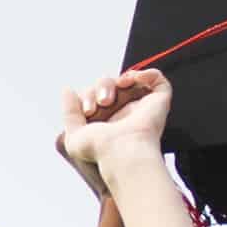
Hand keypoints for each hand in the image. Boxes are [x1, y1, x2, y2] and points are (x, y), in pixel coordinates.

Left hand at [55, 68, 177, 195]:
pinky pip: (156, 79)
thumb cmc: (99, 151)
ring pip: (128, 80)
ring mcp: (142, 107)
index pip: (97, 96)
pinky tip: (130, 80)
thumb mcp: (73, 136)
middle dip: (100, 88)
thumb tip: (68, 90)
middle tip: (101, 104)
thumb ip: (70, 113)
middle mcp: (125, 114)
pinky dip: (145, 73)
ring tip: (109, 99)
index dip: (89, 96)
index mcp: (107, 122)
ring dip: (114, 82)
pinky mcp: (158, 102)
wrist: (121, 153)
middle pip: (111, 85)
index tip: (88, 111)